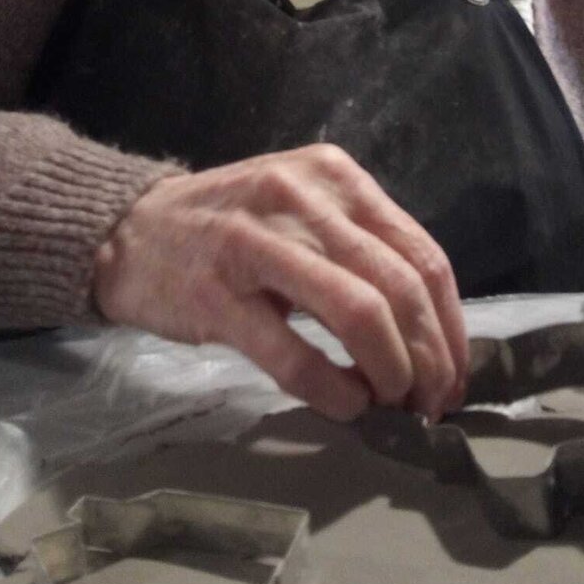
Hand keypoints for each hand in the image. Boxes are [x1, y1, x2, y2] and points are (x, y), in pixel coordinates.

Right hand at [93, 143, 467, 423]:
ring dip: (391, 373)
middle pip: (400, 286)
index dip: (451, 324)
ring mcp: (258, 244)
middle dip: (430, 357)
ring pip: (360, 313)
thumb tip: (430, 329)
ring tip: (394, 406)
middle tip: (430, 402)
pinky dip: (334, 392)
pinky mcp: (218, 296)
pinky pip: (295, 355)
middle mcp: (303, 199)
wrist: (129, 232)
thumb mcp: (302, 208)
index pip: (421, 253)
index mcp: (334, 177)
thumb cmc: (228, 226)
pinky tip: (346, 407)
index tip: (454, 372)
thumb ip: (361, 249)